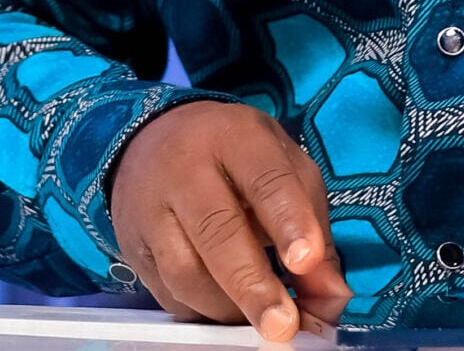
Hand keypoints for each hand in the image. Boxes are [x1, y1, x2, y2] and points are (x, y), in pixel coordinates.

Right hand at [110, 100, 348, 337]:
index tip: (306, 261)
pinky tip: (228, 313)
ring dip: (229, 308)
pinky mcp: (132, 249)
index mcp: (237, 137)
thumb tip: (332, 296)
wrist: (153, 139)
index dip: (289, 222)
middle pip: (218, 233)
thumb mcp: (282, 164)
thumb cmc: (235, 154)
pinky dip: (202, 312)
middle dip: (254, 286)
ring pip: (186, 272)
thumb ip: (312, 224)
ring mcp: (151, 210)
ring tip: (261, 322)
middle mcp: (186, 170)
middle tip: (283, 326)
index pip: (266, 179)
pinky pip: (167, 294)